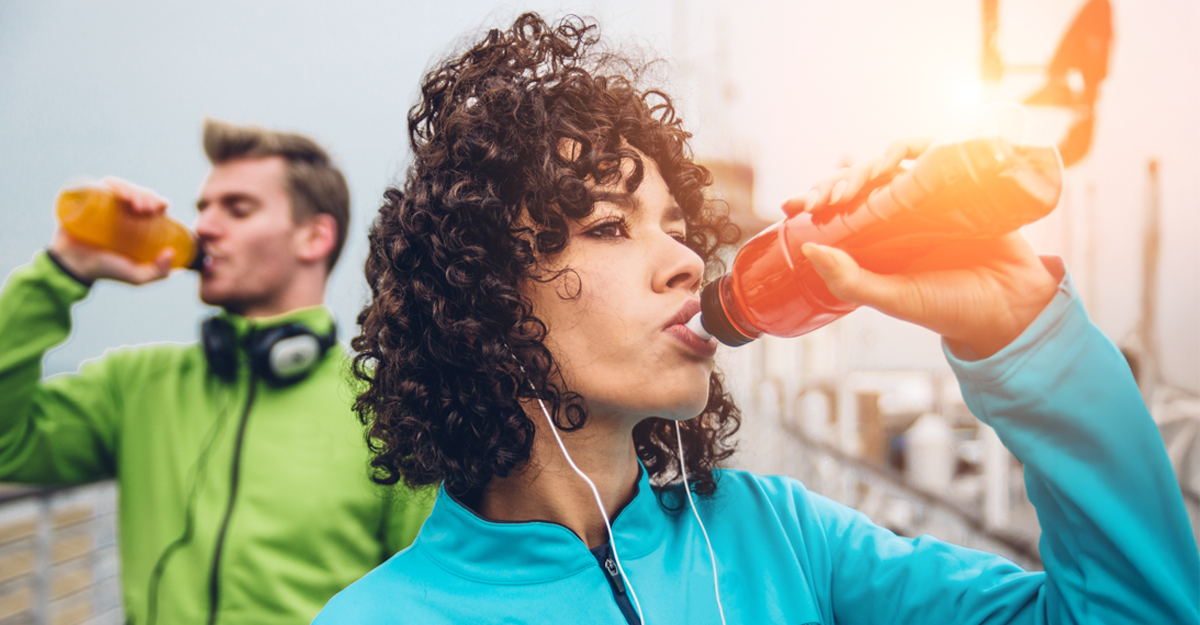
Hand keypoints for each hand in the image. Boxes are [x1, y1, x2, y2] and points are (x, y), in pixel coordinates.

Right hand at [49, 177, 174, 284]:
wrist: (73, 267)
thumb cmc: (106, 270)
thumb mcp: (137, 276)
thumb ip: (159, 272)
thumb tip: (171, 252)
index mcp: (136, 221)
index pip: (152, 204)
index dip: (159, 201)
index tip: (162, 209)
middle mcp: (121, 210)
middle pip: (138, 193)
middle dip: (148, 195)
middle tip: (148, 209)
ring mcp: (102, 203)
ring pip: (122, 187)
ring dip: (132, 190)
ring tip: (136, 204)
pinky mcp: (86, 198)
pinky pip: (100, 185)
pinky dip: (114, 185)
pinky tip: (120, 195)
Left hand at [783, 138, 1059, 357]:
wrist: (1012, 307)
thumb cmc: (950, 308)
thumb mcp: (894, 299)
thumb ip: (851, 282)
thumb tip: (807, 250)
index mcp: (880, 238)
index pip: (840, 207)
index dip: (817, 198)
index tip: (794, 205)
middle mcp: (902, 213)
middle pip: (863, 179)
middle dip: (841, 180)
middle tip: (828, 197)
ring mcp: (933, 197)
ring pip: (897, 161)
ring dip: (877, 161)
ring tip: (870, 177)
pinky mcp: (965, 186)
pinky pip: (942, 154)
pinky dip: (924, 146)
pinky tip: (908, 156)